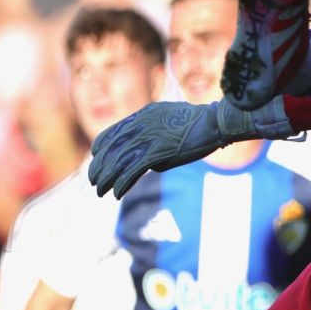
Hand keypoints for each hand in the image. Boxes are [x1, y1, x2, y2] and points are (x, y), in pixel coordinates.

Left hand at [89, 99, 257, 197]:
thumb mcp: (172, 123)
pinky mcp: (158, 152)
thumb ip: (157, 138)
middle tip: (94, 181)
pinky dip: (123, 183)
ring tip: (100, 191)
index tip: (96, 158)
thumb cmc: (200, 124)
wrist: (216, 122)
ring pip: (119, 161)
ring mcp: (149, 138)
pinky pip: (133, 170)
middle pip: (112, 148)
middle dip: (100, 166)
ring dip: (107, 178)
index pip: (113, 131)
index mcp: (144, 115)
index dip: (101, 146)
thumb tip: (151, 164)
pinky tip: (117, 194)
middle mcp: (142, 125)